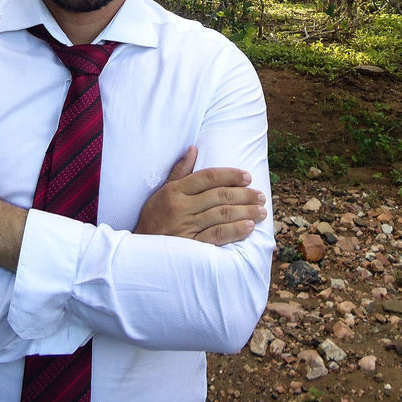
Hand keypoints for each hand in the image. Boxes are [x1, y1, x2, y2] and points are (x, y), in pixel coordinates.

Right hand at [134, 146, 265, 245]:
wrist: (140, 252)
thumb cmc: (153, 218)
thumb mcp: (162, 191)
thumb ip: (179, 171)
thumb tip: (193, 149)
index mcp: (175, 191)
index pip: (208, 177)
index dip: (230, 175)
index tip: (247, 176)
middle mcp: (182, 207)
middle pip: (220, 195)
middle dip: (244, 194)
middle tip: (261, 195)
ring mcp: (187, 227)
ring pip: (222, 214)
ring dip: (245, 211)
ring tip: (261, 211)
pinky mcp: (191, 246)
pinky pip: (217, 236)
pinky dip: (235, 230)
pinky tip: (249, 227)